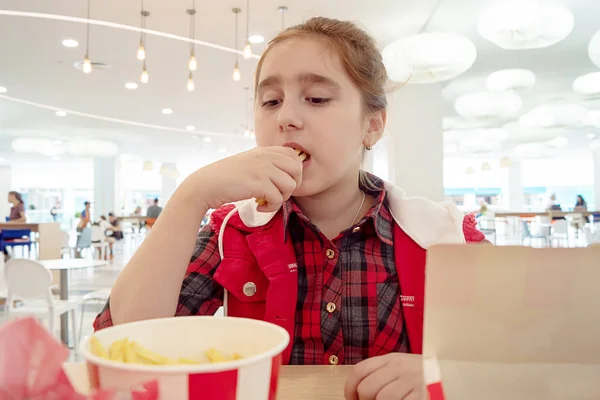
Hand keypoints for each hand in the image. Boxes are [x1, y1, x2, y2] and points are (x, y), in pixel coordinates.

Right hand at [186, 146, 302, 211]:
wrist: (206, 184)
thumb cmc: (226, 177)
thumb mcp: (250, 163)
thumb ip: (267, 164)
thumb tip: (287, 176)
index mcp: (265, 150)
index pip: (294, 156)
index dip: (294, 172)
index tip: (282, 183)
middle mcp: (266, 156)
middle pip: (298, 170)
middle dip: (292, 186)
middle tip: (278, 194)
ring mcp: (263, 169)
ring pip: (290, 186)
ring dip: (281, 198)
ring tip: (267, 202)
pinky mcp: (258, 184)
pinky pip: (278, 198)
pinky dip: (271, 207)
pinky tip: (259, 208)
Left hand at [344, 353, 424, 399]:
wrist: (454, 375)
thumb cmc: (425, 375)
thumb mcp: (403, 368)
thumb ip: (383, 374)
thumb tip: (359, 391)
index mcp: (392, 359)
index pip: (359, 371)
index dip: (350, 389)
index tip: (352, 399)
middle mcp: (399, 367)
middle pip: (367, 388)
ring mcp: (411, 381)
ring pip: (381, 398)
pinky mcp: (422, 393)